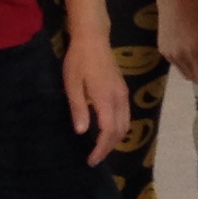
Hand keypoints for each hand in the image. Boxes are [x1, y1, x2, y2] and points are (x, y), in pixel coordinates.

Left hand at [60, 34, 129, 164]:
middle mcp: (119, 99)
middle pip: (120, 131)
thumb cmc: (79, 60)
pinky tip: (106, 130)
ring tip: (101, 147)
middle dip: (109, 148)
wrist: (93, 38)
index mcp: (106, 99)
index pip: (108, 132)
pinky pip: (125, 115)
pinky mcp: (123, 90)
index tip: (91, 160)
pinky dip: (118, 128)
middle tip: (94, 158)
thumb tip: (82, 132)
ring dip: (115, 139)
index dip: (101, 149)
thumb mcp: (72, 85)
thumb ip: (79, 109)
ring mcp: (123, 94)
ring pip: (125, 124)